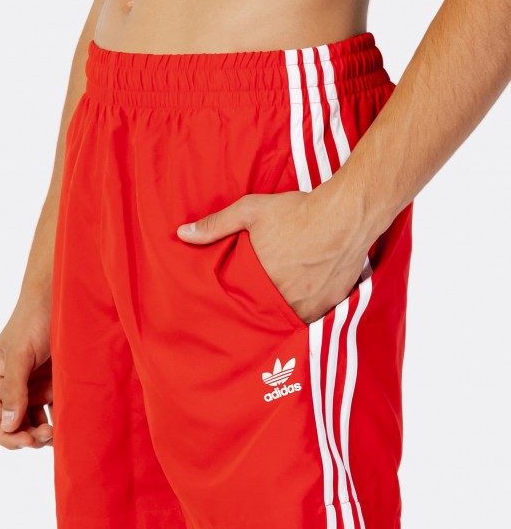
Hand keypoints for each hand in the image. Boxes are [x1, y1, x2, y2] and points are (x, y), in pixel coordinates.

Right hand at [0, 296, 53, 449]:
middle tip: (52, 433)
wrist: (61, 299)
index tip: (29, 439)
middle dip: (32, 437)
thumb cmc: (33, 321)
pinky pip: (55, 410)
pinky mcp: (54, 383)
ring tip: (63, 429)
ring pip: (37, 423)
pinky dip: (62, 418)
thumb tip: (9, 425)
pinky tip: (72, 417)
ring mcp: (34, 388)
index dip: (9, 437)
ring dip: (48, 431)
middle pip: (17, 428)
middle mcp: (13, 389)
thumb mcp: (20, 354)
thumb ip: (14, 389)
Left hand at [177, 179, 370, 323]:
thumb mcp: (250, 211)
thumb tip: (182, 234)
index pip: (242, 306)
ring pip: (292, 318)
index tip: (239, 302)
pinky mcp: (332, 303)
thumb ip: (216, 225)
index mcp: (261, 284)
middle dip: (263, 309)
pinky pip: (317, 316)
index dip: (240, 305)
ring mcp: (311, 305)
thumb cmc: (297, 212)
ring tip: (284, 300)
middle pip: (268, 314)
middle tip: (263, 301)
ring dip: (286, 311)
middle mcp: (285, 301)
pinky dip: (310, 309)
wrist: (346, 215)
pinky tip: (307, 296)